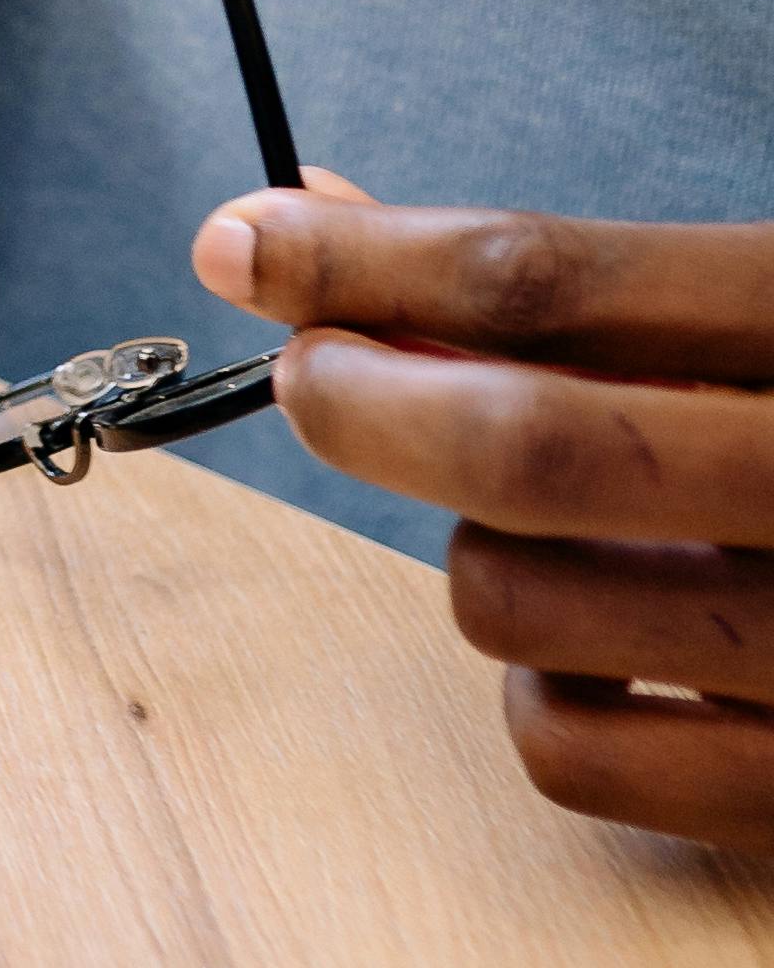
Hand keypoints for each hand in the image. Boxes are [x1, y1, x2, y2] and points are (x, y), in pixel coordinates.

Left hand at [196, 187, 773, 853]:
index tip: (244, 240)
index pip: (555, 279)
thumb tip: (325, 210)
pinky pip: (571, 756)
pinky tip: (608, 648)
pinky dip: (541, 699)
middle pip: (524, 443)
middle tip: (316, 375)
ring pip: (519, 602)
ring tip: (547, 527)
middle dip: (366, 399)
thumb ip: (578, 281)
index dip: (365, 258)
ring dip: (475, 554)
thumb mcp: (765, 320)